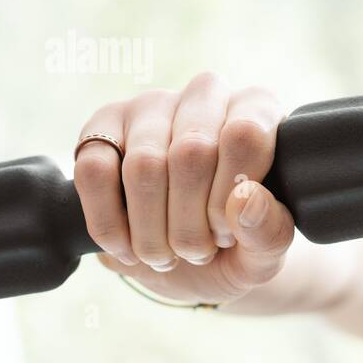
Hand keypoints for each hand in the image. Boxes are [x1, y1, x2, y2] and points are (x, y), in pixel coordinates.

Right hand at [73, 73, 294, 303]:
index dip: (229, 196)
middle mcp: (204, 96)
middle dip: (190, 223)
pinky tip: (128, 248)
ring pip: (143, 164)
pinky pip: (93, 170)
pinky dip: (109, 224)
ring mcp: (150, 107)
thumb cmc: (237, 245)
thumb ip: (269, 231)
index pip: (244, 135)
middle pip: (192, 152)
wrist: (191, 266)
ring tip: (164, 255)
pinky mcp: (101, 129)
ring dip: (151, 231)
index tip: (226, 234)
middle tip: (196, 252)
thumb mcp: (265, 252)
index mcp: (257, 110)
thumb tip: (245, 200)